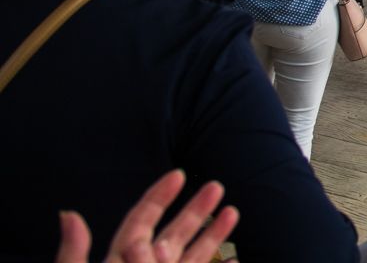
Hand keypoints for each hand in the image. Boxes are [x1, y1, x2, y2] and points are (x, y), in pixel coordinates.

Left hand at [55, 170, 237, 262]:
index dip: (158, 197)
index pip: (140, 223)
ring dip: (213, 235)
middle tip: (216, 186)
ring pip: (191, 256)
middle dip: (194, 209)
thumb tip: (68, 216)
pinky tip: (235, 262)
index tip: (177, 175)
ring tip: (233, 213)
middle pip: (171, 234)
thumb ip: (75, 256)